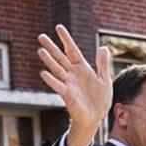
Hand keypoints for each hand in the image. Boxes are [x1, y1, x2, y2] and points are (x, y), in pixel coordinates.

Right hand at [37, 25, 111, 145]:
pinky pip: (59, 86)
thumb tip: (103, 47)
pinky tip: (43, 73)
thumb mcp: (105, 79)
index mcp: (82, 68)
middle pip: (60, 58)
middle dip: (51, 47)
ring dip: (49, 61)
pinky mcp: (68, 95)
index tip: (58, 27)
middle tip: (41, 36)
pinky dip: (52, 80)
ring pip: (57, 69)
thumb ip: (102, 64)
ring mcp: (69, 84)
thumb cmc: (99, 100)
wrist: (96, 118)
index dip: (66, 39)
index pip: (72, 50)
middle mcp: (73, 74)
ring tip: (40, 50)